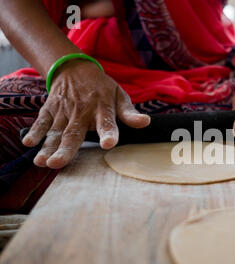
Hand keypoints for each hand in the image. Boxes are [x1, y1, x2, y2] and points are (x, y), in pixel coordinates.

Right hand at [22, 59, 149, 168]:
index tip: (108, 144)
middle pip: (74, 133)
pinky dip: (35, 131)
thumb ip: (130, 113)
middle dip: (65, 149)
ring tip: (43, 162)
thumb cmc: (102, 89)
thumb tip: (145, 123)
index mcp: (102, 109)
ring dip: (48, 146)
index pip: (107, 123)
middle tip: (57, 163)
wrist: (75, 68)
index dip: (109, 133)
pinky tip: (28, 144)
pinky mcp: (50, 110)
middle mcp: (82, 111)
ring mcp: (64, 111)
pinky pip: (41, 122)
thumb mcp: (119, 96)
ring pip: (55, 131)